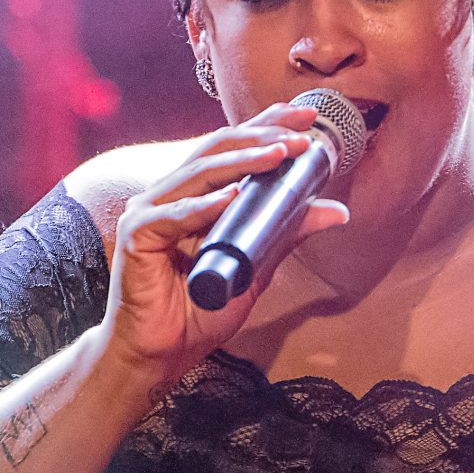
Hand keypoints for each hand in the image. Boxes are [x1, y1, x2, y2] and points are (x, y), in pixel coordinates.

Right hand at [101, 102, 350, 379]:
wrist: (160, 355)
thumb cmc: (199, 313)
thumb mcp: (256, 269)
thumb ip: (286, 234)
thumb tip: (337, 209)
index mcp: (195, 194)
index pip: (233, 148)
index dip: (268, 126)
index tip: (307, 117)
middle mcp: (170, 194)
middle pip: (217, 149)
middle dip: (262, 136)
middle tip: (301, 134)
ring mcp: (150, 211)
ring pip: (199, 174)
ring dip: (242, 162)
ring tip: (278, 155)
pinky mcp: (137, 236)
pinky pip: (174, 216)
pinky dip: (203, 206)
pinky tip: (230, 198)